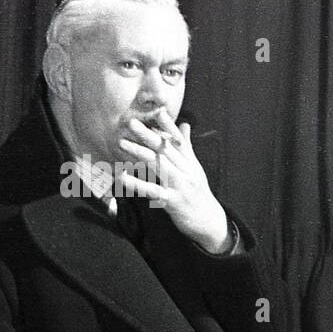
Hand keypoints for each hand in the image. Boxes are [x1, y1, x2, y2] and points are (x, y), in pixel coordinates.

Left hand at [114, 110, 229, 251]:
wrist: (210, 221)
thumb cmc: (199, 193)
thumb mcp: (195, 168)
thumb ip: (187, 146)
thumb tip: (185, 124)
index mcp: (190, 161)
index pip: (178, 139)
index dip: (167, 124)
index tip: (156, 110)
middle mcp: (186, 170)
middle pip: (165, 149)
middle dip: (147, 134)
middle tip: (131, 122)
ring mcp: (180, 185)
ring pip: (159, 165)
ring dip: (139, 153)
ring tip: (122, 143)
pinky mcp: (173, 201)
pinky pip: (153, 191)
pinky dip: (137, 184)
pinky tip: (123, 178)